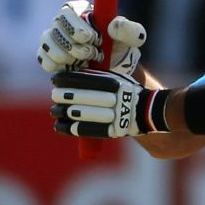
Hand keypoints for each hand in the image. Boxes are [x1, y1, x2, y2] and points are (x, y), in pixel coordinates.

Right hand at [37, 0, 146, 76]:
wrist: (113, 71)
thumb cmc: (120, 49)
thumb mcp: (132, 39)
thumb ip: (130, 30)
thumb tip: (113, 26)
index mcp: (82, 11)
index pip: (68, 8)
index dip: (77, 24)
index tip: (92, 37)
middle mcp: (64, 22)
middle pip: (56, 26)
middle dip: (76, 44)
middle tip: (94, 53)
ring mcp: (54, 38)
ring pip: (47, 41)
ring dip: (68, 54)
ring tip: (86, 61)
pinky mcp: (48, 56)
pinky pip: (43, 57)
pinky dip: (58, 65)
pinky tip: (73, 68)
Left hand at [51, 69, 168, 138]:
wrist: (149, 111)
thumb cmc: (128, 91)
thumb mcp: (119, 78)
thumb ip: (99, 76)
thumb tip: (73, 73)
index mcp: (117, 84)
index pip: (87, 81)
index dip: (69, 80)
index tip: (56, 79)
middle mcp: (117, 99)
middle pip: (84, 97)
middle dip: (65, 96)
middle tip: (55, 95)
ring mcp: (116, 116)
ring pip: (84, 114)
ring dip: (65, 112)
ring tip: (54, 111)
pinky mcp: (114, 131)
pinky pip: (88, 130)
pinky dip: (71, 128)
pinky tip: (60, 125)